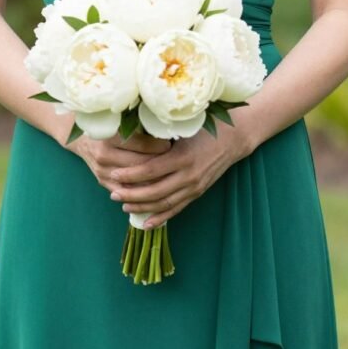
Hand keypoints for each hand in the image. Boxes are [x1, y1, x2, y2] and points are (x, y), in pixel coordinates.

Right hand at [70, 129, 171, 194]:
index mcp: (111, 136)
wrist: (82, 139)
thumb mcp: (120, 121)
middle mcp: (105, 155)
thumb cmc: (106, 126)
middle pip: (140, 165)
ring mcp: (103, 171)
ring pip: (135, 181)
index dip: (159, 146)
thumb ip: (139, 126)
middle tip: (176, 162)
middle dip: (160, 164)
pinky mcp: (103, 182)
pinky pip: (127, 191)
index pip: (142, 145)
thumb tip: (166, 129)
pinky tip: (155, 187)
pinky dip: (141, 190)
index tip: (172, 144)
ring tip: (169, 175)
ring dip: (153, 179)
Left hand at [108, 120, 251, 227]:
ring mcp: (194, 186)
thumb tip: (133, 137)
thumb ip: (161, 136)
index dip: (131, 175)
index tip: (115, 175)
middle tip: (113, 194)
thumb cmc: (206, 126)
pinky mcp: (198, 192)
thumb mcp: (184, 128)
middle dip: (132, 194)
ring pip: (164, 203)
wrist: (234, 137)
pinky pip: (177, 209)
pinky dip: (161, 217)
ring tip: (124, 205)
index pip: (150, 170)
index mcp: (182, 156)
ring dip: (143, 207)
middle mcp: (188, 175)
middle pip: (154, 191)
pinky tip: (146, 222)